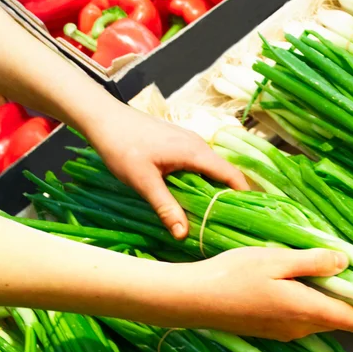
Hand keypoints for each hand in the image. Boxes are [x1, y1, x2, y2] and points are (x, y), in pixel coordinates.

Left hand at [85, 104, 248, 239]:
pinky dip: (203, 181)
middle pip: (225, 172)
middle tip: (230, 221)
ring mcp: (189, 142)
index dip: (243, 193)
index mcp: (195, 152)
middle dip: (230, 195)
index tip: (250, 214)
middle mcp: (198, 145)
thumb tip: (183, 234)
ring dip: (215, 189)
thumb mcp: (143, 181)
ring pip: (212, 168)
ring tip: (214, 213)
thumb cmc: (122, 146)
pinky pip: (200, 164)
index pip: (231, 173)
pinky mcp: (179, 143)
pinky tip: (194, 196)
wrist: (102, 117)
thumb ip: (165, 206)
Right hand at [157, 247, 352, 339]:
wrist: (195, 300)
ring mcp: (285, 332)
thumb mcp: (277, 261)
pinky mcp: (271, 330)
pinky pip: (305, 320)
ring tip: (344, 277)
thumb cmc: (234, 275)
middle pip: (341, 320)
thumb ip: (314, 262)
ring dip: (338, 303)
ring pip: (323, 319)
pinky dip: (318, 305)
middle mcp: (301, 327)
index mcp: (307, 310)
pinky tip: (310, 285)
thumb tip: (346, 263)